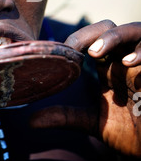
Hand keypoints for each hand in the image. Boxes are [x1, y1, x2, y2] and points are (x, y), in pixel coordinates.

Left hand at [31, 20, 140, 156]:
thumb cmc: (130, 133)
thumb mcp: (93, 122)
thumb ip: (66, 116)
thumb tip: (31, 120)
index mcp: (108, 66)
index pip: (91, 39)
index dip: (76, 40)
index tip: (62, 52)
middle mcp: (125, 58)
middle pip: (109, 27)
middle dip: (91, 33)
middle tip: (73, 49)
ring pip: (133, 29)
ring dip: (112, 37)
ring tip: (95, 53)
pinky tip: (128, 64)